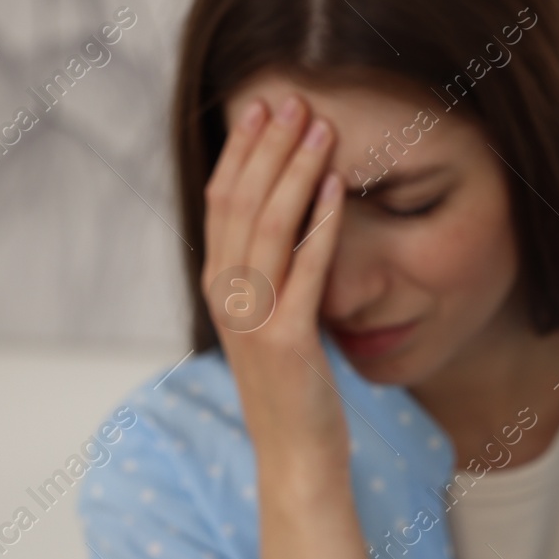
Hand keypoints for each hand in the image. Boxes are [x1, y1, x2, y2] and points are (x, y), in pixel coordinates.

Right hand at [202, 91, 347, 478]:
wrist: (296, 457)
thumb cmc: (291, 391)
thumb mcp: (269, 324)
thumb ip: (266, 275)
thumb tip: (283, 220)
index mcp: (218, 289)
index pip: (220, 202)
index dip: (241, 152)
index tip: (263, 109)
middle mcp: (226, 299)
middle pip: (239, 203)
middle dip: (267, 147)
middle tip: (293, 100)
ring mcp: (254, 320)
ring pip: (268, 227)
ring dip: (296, 171)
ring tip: (321, 129)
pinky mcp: (289, 341)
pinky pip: (306, 269)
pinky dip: (322, 223)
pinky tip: (340, 189)